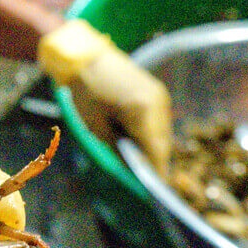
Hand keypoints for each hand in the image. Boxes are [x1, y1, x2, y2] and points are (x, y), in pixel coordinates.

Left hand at [38, 18, 171, 173]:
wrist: (85, 54)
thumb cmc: (85, 91)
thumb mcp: (96, 126)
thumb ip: (119, 150)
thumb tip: (133, 171)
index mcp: (143, 112)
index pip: (157, 153)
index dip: (156, 176)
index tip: (154, 194)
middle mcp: (159, 104)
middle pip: (163, 145)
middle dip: (154, 164)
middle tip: (144, 182)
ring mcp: (161, 97)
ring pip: (163, 134)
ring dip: (153, 149)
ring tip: (138, 162)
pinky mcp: (157, 93)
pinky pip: (159, 122)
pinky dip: (151, 134)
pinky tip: (137, 141)